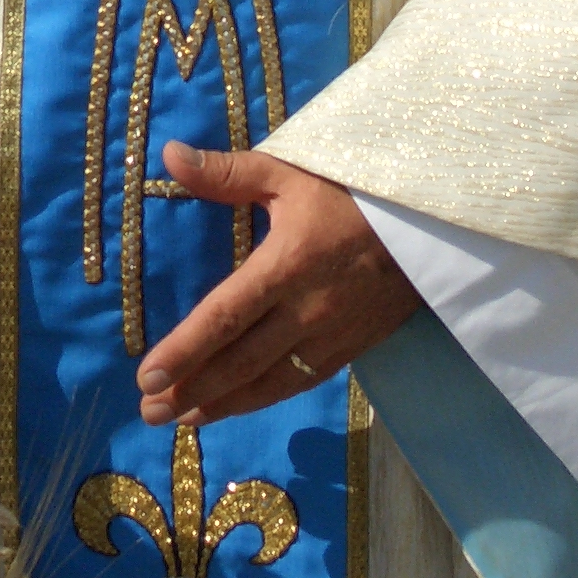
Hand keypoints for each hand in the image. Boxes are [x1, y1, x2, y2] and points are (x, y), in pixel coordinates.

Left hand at [137, 146, 421, 426]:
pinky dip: (264, 399)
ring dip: (224, 405)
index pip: (225, 316)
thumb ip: (226, 173)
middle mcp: (307, 310)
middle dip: (193, 390)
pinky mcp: (351, 348)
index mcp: (287, 265)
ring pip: (270, 382)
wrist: (430, 223)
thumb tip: (169, 156)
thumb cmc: (352, 191)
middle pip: (241, 362)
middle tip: (149, 412)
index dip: (185, 351)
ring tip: (182, 422)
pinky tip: (237, 407)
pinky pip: (301, 382)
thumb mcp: (289, 173)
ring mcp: (332, 335)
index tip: (147, 375)